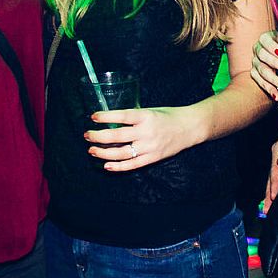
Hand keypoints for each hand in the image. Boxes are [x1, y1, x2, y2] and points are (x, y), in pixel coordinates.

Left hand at [85, 106, 201, 171]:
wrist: (190, 127)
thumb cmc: (168, 116)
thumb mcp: (150, 111)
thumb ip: (133, 117)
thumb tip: (110, 121)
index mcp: (146, 116)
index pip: (122, 116)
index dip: (106, 117)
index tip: (93, 117)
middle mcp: (147, 132)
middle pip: (117, 137)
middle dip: (99, 136)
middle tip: (87, 135)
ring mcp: (150, 147)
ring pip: (122, 153)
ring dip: (104, 153)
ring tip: (92, 150)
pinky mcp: (153, 158)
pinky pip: (132, 164)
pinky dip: (118, 166)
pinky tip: (106, 165)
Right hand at [249, 30, 277, 99]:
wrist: (277, 66)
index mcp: (267, 39)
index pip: (265, 40)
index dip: (272, 46)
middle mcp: (259, 50)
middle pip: (263, 55)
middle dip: (275, 63)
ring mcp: (256, 63)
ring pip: (262, 70)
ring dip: (275, 79)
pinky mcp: (255, 75)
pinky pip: (260, 82)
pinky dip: (270, 89)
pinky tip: (277, 95)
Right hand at [265, 124, 277, 203]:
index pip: (274, 169)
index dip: (274, 184)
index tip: (273, 197)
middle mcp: (277, 152)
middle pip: (271, 176)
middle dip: (268, 194)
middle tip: (266, 211)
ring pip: (273, 176)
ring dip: (271, 191)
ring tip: (268, 207)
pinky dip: (277, 184)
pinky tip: (276, 193)